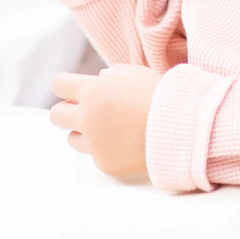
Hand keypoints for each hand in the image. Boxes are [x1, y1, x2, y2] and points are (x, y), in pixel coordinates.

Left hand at [50, 65, 159, 179]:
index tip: (72, 88)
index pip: (58, 85)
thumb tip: (98, 80)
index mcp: (94, 91)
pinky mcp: (104, 164)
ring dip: (85, 132)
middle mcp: (88, 118)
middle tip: (87, 110)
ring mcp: (95, 144)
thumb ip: (111, 75)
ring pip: (72, 138)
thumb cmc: (161, 97)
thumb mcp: (136, 74)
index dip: (65, 85)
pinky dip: (105, 149)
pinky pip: (95, 155)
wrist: (182, 130)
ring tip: (111, 129)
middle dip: (68, 111)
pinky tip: (126, 143)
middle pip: (56, 115)